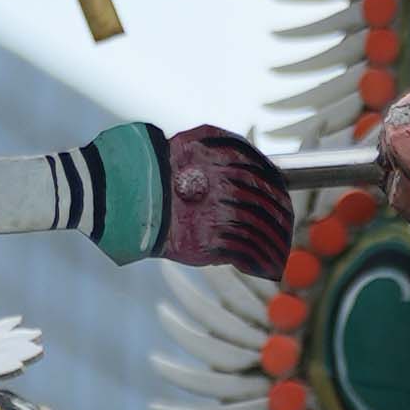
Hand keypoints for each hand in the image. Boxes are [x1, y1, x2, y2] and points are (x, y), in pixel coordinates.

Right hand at [163, 123, 297, 270]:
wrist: (125, 191)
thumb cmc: (156, 166)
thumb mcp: (195, 142)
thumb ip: (225, 146)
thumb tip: (254, 166)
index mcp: (226, 157)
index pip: (267, 176)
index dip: (279, 192)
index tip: (283, 202)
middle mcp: (227, 184)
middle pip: (268, 205)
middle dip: (281, 222)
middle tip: (285, 232)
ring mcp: (219, 214)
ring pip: (261, 232)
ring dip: (274, 247)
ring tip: (279, 258)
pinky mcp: (209, 241)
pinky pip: (245, 253)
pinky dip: (259, 262)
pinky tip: (264, 268)